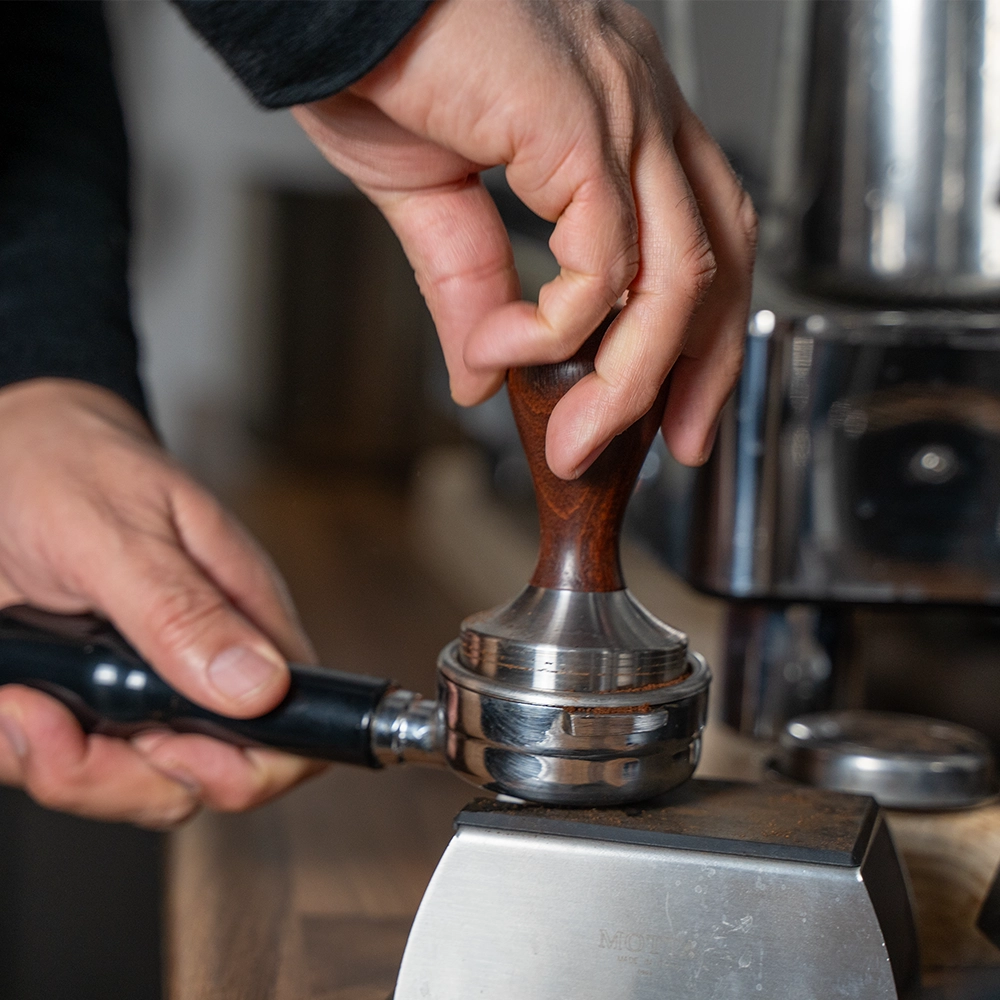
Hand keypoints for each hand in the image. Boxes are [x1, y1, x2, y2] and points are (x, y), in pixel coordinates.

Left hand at [0, 378, 322, 826]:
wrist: (2, 452)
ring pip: (128, 789)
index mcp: (242, 618)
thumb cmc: (70, 465)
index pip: (292, 725)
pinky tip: (6, 700)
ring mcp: (139, 694)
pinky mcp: (83, 705)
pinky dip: (19, 750)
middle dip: (119, 778)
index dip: (245, 764)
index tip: (163, 745)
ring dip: (59, 768)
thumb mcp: (118, 530)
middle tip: (53, 722)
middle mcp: (200, 668)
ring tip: (16, 702)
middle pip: (202, 782)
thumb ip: (182, 610)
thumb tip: (259, 686)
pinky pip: (63, 769)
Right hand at [292, 0, 756, 478]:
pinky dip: (558, 329)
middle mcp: (638, 103)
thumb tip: (483, 376)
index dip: (704, 329)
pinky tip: (502, 347)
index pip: (704, 231)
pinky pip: (602, 263)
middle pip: (721, 254)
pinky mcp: (576, 123)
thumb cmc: (379, 60)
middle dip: (705, 366)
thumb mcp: (434, 200)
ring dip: (631, 378)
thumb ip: (472, 289)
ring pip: (676, 275)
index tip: (680, 406)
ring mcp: (619, 108)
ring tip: (577, 438)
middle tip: (675, 442)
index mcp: (620, 112)